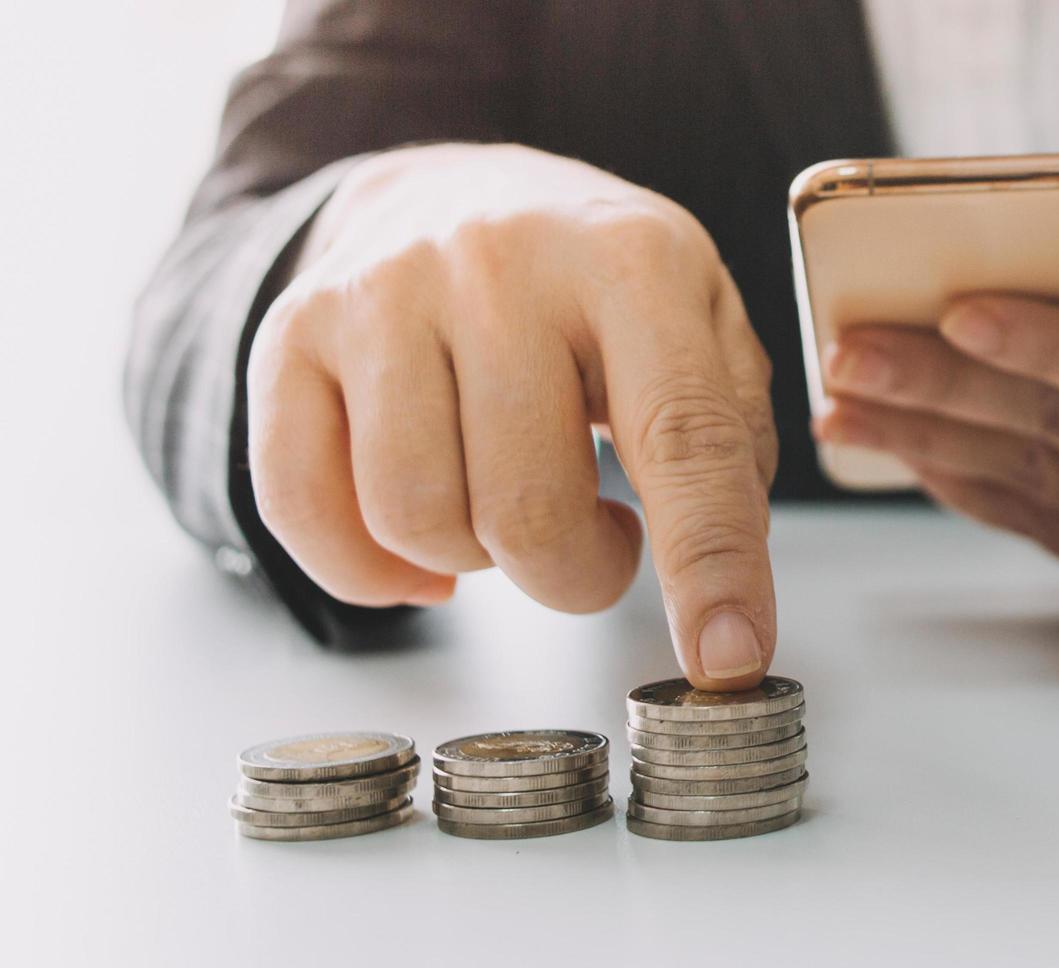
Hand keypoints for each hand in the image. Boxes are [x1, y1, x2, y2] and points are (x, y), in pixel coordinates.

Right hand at [249, 143, 778, 688]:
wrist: (459, 187)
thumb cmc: (599, 280)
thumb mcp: (706, 320)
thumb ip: (734, 438)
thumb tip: (724, 579)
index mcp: (632, 261)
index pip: (681, 439)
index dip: (709, 565)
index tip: (728, 656)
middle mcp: (497, 265)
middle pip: (527, 508)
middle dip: (578, 576)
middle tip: (601, 545)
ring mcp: (381, 295)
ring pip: (416, 520)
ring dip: (480, 563)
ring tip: (513, 508)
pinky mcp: (291, 333)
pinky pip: (303, 510)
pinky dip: (369, 570)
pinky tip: (427, 545)